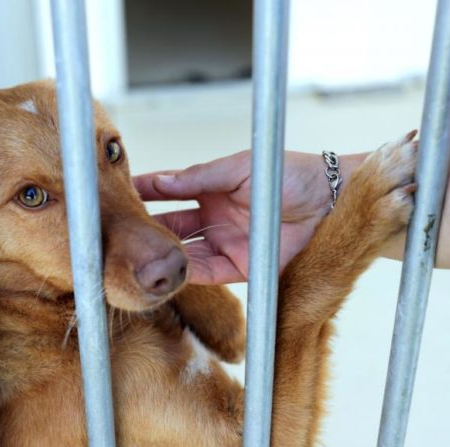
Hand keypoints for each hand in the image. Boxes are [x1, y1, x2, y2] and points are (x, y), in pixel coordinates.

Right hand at [133, 151, 364, 284]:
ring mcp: (226, 243)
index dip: (147, 193)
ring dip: (164, 254)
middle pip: (172, 226)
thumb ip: (199, 176)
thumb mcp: (237, 169)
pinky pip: (208, 272)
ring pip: (185, 253)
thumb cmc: (287, 174)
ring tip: (137, 254)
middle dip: (148, 229)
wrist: (329, 200)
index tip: (120, 193)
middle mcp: (214, 218)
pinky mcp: (241, 267)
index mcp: (212, 190)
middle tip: (121, 231)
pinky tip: (168, 270)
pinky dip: (187, 272)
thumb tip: (160, 180)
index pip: (170, 193)